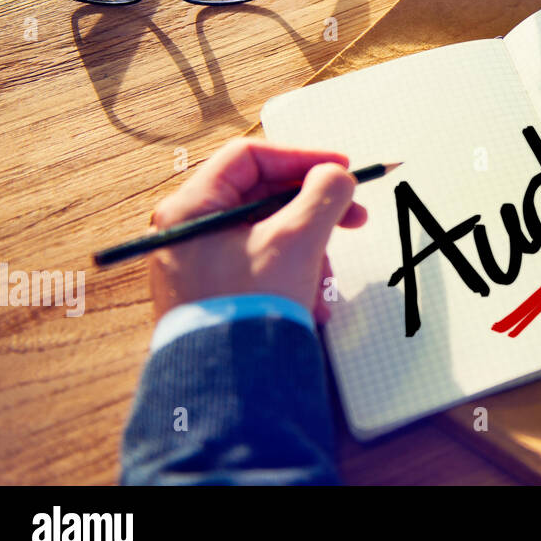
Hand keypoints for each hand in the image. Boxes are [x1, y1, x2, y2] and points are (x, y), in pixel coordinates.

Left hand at [146, 138, 367, 323]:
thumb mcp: (297, 239)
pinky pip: (262, 265)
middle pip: (263, 197)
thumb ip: (324, 194)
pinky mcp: (216, 291)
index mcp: (191, 208)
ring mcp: (200, 264)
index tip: (338, 170)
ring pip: (268, 234)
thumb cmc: (248, 308)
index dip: (301, 157)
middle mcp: (188, 232)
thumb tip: (336, 176)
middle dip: (313, 211)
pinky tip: (312, 300)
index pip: (250, 157)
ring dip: (308, 249)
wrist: (229, 383)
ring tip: (325, 280)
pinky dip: (293, 274)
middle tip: (352, 217)